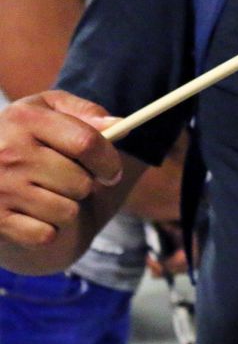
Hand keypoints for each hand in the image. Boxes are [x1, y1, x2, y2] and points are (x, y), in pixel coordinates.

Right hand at [0, 91, 123, 248]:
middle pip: (81, 183)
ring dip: (67, 207)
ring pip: (68, 211)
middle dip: (85, 185)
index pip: (86, 143)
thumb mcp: (48, 109)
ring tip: (48, 194)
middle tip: (69, 181)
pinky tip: (33, 213)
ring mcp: (0, 188)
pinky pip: (46, 235)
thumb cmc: (23, 135)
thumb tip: (119, 125)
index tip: (112, 171)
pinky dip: (47, 229)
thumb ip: (85, 112)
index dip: (109, 160)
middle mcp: (8, 153)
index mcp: (25, 119)